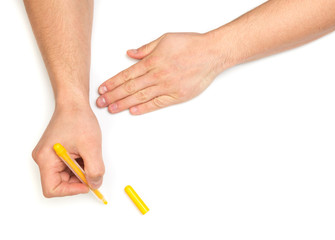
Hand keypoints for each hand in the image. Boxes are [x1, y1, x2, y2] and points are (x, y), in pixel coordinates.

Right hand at [32, 104, 104, 197]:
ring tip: (88, 155)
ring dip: (80, 171)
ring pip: (66, 175)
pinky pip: (68, 166)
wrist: (74, 103)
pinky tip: (85, 153)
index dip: (71, 190)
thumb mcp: (91, 146)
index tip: (87, 184)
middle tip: (92, 169)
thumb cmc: (78, 118)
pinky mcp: (57, 152)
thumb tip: (95, 184)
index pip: (52, 188)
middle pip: (59, 183)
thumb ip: (94, 169)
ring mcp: (50, 156)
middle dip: (78, 179)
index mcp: (46, 158)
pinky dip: (80, 164)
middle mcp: (44, 159)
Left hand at [96, 32, 223, 114]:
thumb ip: (146, 49)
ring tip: (111, 109)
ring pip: (141, 97)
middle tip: (100, 103)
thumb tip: (131, 54)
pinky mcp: (177, 96)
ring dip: (124, 104)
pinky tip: (133, 111)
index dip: (113, 83)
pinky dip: (144, 108)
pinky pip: (157, 103)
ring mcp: (167, 87)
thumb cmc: (191, 44)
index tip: (102, 89)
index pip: (127, 74)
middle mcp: (158, 75)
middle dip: (113, 96)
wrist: (212, 53)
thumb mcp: (165, 39)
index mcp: (153, 61)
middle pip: (130, 87)